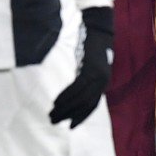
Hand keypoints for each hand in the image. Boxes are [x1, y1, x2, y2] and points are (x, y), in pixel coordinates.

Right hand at [50, 5, 113, 126]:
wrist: (99, 29)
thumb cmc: (92, 47)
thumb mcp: (91, 66)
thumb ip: (85, 79)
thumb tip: (74, 93)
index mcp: (102, 83)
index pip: (92, 106)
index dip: (81, 116)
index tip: (70, 125)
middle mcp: (102, 82)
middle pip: (84, 104)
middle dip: (69, 114)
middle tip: (55, 121)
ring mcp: (97, 76)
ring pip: (80, 98)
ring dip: (65, 107)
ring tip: (52, 113)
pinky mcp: (90, 69)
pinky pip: (76, 87)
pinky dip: (66, 96)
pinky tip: (56, 101)